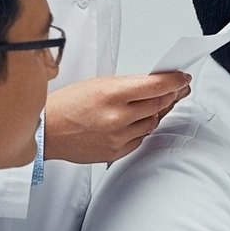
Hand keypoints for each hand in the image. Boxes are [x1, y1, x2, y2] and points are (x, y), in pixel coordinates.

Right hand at [44, 71, 190, 163]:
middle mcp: (117, 117)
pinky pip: (140, 139)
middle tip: (178, 89)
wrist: (46, 131)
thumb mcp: (97, 84)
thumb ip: (128, 84)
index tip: (183, 78)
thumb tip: (154, 83)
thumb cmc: (66, 105)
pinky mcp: (116, 152)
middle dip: (172, 95)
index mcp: (112, 94)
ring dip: (157, 112)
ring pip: (152, 122)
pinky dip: (142, 128)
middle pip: (159, 104)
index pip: (157, 86)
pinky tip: (137, 121)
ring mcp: (118, 136)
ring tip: (157, 103)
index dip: (175, 81)